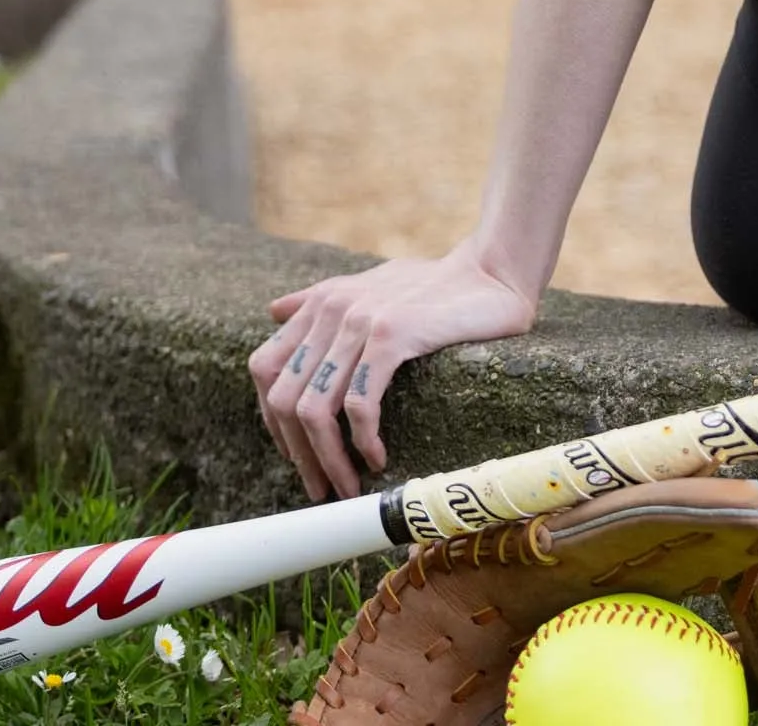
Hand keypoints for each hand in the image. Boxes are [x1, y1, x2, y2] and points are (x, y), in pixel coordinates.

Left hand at [248, 244, 535, 501]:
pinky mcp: (392, 335)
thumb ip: (323, 298)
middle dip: (298, 453)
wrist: (492, 271)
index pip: (264, 368)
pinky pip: (359, 404)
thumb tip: (273, 309)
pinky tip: (378, 457)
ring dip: (328, 459)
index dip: (271, 418)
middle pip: (285, 397)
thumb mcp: (373, 283)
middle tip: (321, 485)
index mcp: (322, 301)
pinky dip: (363, 440)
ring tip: (347, 485)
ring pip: (316, 409)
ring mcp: (360, 321)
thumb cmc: (437, 284)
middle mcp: (332, 308)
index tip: (296, 452)